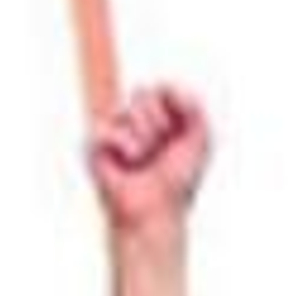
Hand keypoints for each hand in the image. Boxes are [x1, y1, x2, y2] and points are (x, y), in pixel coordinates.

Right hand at [87, 84, 210, 234]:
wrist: (156, 210)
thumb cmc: (177, 181)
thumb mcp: (201, 141)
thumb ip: (195, 108)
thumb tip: (170, 86)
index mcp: (159, 115)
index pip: (162, 87)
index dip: (174, 109)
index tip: (177, 136)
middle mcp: (135, 118)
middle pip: (143, 92)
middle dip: (158, 124)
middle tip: (159, 151)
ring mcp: (114, 128)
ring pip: (128, 112)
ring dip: (144, 141)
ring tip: (143, 161)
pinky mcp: (95, 142)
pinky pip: (110, 129)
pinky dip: (125, 148)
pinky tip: (128, 164)